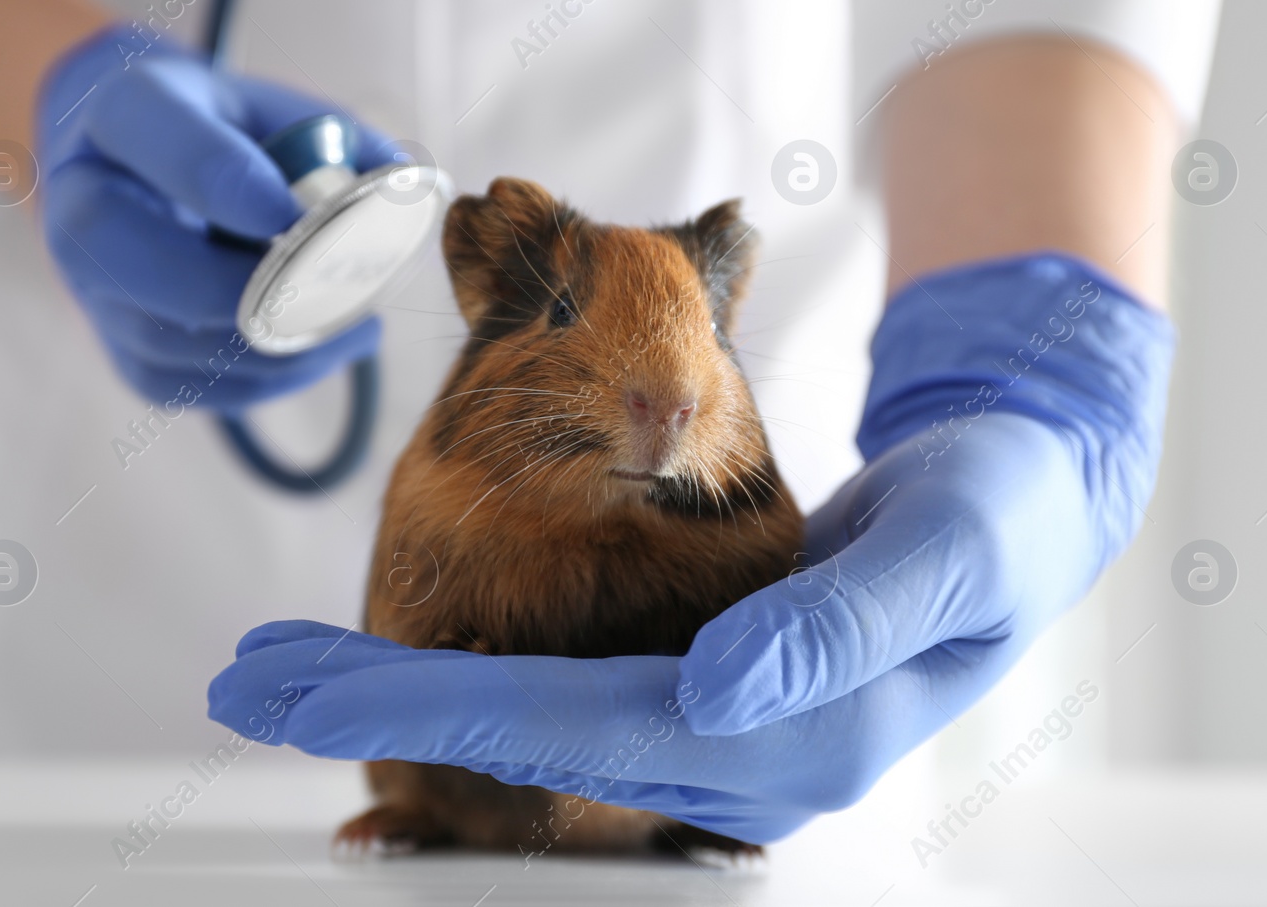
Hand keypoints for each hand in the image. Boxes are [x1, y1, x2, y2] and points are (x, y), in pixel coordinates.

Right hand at [35, 24, 396, 410]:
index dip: (234, 188)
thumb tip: (403, 188)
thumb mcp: (273, 108)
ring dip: (276, 343)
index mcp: (122, 116)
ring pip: (175, 341)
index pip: (170, 151)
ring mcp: (94, 290)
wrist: (135, 162)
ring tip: (356, 323)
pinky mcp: (125, 353)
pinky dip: (268, 376)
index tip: (296, 214)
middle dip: (247, 288)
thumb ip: (339, 141)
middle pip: (145, 265)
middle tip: (332, 289)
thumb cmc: (221, 128)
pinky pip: (193, 387)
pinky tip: (322, 349)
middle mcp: (84, 206)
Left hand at [207, 255, 1172, 840]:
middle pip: (523, 744)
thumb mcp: (945, 554)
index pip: (573, 730)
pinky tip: (402, 686)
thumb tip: (719, 693)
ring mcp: (714, 732)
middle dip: (379, 709)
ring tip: (286, 674)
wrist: (1022, 508)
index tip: (307, 685)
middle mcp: (732, 757)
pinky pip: (569, 711)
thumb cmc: (993, 521)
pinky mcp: (703, 692)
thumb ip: (840, 627)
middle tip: (244, 679)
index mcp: (786, 740)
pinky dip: (474, 701)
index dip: (433, 708)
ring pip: (530, 738)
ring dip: (406, 703)